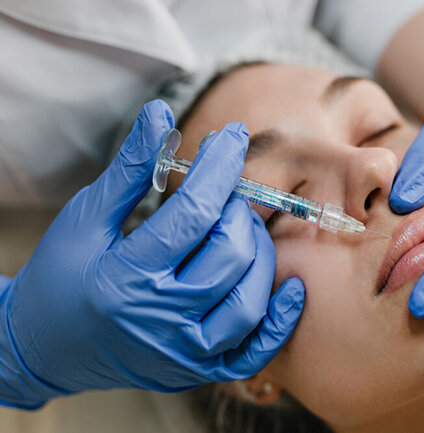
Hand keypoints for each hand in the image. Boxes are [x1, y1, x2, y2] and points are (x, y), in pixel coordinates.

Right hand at [0, 100, 303, 408]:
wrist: (43, 348)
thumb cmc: (59, 278)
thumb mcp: (85, 218)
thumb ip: (129, 170)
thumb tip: (160, 116)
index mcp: (126, 278)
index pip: (193, 213)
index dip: (219, 168)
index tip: (232, 136)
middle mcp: (161, 321)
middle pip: (229, 253)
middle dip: (237, 211)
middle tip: (225, 195)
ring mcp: (183, 353)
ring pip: (249, 299)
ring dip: (259, 253)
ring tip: (241, 230)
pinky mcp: (198, 370)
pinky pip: (256, 351)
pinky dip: (281, 319)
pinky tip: (292, 288)